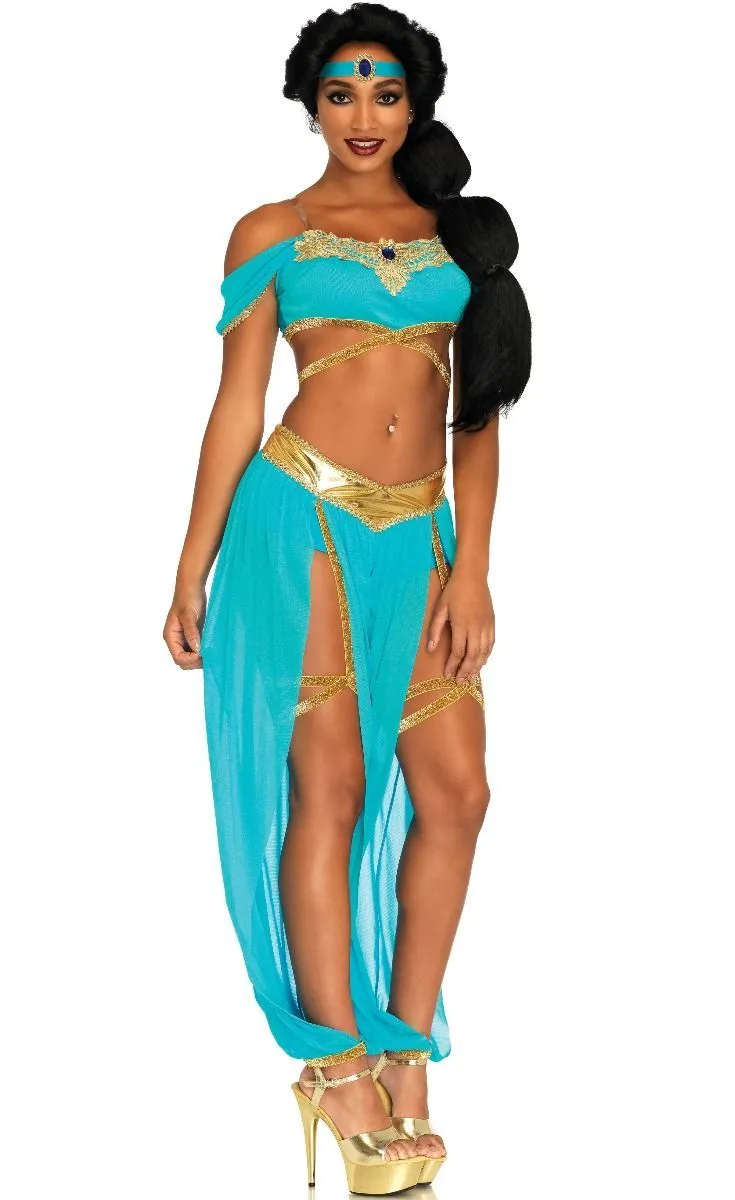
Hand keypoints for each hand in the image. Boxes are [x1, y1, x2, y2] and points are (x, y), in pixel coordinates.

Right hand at [163, 583, 206, 669]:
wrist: (193, 587)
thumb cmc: (187, 598)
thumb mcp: (188, 615)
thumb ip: (191, 632)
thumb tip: (196, 649)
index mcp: (170, 636)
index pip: (178, 657)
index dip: (190, 660)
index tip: (202, 653)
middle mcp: (176, 640)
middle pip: (184, 661)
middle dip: (196, 661)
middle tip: (209, 655)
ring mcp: (185, 639)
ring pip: (191, 658)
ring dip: (200, 658)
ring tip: (212, 652)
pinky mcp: (193, 636)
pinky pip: (197, 650)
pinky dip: (204, 652)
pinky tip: (212, 648)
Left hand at [426, 567, 494, 682]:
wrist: (473, 576)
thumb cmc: (453, 591)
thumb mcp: (440, 608)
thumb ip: (435, 630)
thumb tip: (431, 649)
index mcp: (462, 625)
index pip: (458, 652)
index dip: (453, 666)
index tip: (448, 675)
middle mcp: (476, 627)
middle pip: (473, 656)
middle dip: (466, 671)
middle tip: (460, 682)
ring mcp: (486, 626)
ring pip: (484, 652)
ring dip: (477, 666)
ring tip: (470, 677)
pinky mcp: (492, 623)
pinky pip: (491, 644)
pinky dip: (487, 656)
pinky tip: (481, 662)